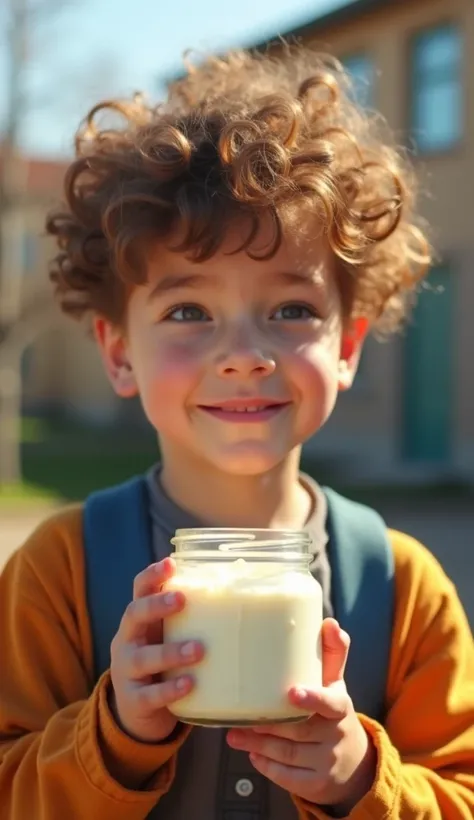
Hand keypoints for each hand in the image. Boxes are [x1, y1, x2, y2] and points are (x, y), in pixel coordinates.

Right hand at [110, 557, 203, 742]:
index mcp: (139, 620)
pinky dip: (169, 689)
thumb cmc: (161, 662)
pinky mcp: (133, 700)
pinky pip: (149, 694)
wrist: (136, 710)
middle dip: (156, 605)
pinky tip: (189, 684)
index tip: (171, 564)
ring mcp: (126, 670)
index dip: (152, 576)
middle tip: (181, 600)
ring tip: (199, 649)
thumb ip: (188, 618)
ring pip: (143, 657)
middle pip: (134, 615)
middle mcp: (128, 640)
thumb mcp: (167, 636)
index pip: (139, 590)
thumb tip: (234, 589)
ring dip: (170, 652)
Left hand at [226, 619, 375, 813]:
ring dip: (259, 745)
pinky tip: (251, 755)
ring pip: (288, 754)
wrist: (355, 766)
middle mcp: (335, 736)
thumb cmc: (334, 713)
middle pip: (298, 731)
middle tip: (241, 718)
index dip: (312, 698)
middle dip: (268, 726)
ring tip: (234, 735)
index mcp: (340, 708)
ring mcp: (326, 762)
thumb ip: (333, 654)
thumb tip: (329, 622)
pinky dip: (267, 767)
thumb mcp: (337, 685)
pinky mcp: (316, 784)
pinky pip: (287, 777)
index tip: (291, 692)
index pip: (330, 703)